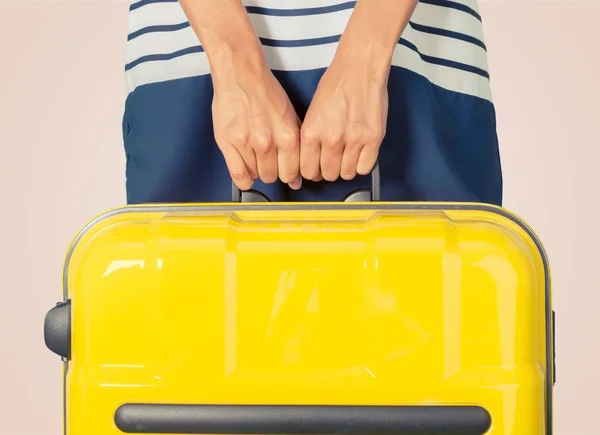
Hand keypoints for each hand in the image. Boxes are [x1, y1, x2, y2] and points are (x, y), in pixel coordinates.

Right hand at [212, 64, 301, 190]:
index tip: (284, 170)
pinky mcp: (228, 143)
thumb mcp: (290, 116)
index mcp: (288, 136)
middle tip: (268, 161)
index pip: (291, 173)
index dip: (288, 174)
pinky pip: (237, 174)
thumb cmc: (265, 92)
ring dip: (256, 170)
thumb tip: (298, 179)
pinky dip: (242, 179)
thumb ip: (296, 147)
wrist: (241, 74)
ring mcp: (246, 143)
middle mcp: (268, 142)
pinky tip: (245, 173)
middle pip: (273, 177)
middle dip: (272, 172)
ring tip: (254, 156)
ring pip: (255, 175)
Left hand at [300, 56, 388, 181]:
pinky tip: (360, 153)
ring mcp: (354, 140)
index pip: (307, 170)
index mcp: (311, 132)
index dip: (312, 171)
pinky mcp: (373, 139)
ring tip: (347, 155)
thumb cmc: (336, 85)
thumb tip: (313, 162)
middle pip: (328, 175)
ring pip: (347, 174)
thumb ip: (312, 139)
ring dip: (346, 168)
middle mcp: (332, 139)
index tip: (316, 168)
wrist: (360, 68)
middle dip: (329, 170)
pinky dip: (362, 164)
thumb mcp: (312, 113)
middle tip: (333, 160)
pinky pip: (365, 168)